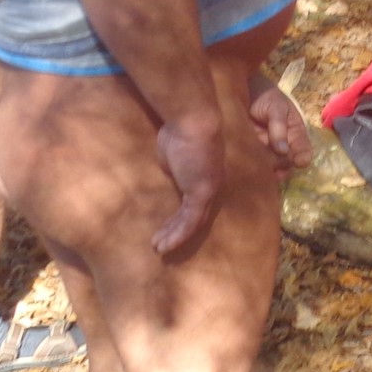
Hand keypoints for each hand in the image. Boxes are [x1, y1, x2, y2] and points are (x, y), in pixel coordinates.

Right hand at [153, 113, 224, 253]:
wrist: (191, 121)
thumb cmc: (179, 132)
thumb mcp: (172, 156)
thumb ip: (173, 170)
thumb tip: (168, 175)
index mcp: (205, 177)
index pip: (195, 204)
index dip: (181, 219)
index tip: (168, 227)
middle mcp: (211, 186)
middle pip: (196, 217)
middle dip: (179, 232)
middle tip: (164, 244)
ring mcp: (209, 190)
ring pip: (192, 223)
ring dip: (174, 237)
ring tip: (160, 249)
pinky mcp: (203, 193)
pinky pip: (190, 220)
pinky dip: (177, 235)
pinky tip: (165, 245)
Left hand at [248, 75, 312, 178]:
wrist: (242, 89)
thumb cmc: (265, 96)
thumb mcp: (276, 107)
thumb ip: (279, 127)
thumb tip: (283, 151)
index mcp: (295, 132)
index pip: (304, 148)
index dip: (303, 156)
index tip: (300, 162)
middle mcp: (283, 143)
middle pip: (288, 161)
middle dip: (285, 168)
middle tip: (280, 171)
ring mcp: (267, 149)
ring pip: (272, 165)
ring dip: (271, 171)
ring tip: (266, 173)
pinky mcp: (251, 151)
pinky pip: (256, 163)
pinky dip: (256, 168)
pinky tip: (253, 169)